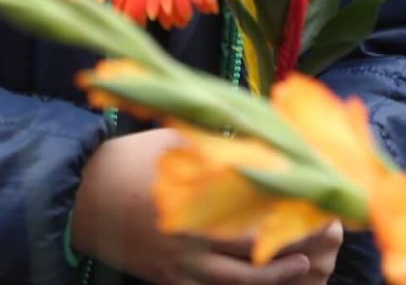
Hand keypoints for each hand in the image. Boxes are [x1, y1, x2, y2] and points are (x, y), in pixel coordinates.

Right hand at [71, 131, 323, 283]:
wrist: (77, 198)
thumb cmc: (125, 161)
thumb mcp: (168, 142)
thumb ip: (209, 144)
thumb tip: (255, 136)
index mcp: (191, 198)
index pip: (254, 206)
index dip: (289, 206)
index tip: (319, 201)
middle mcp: (188, 235)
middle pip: (252, 246)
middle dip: (293, 242)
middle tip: (327, 235)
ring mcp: (178, 264)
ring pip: (236, 279)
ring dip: (274, 276)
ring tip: (305, 266)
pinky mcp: (168, 280)